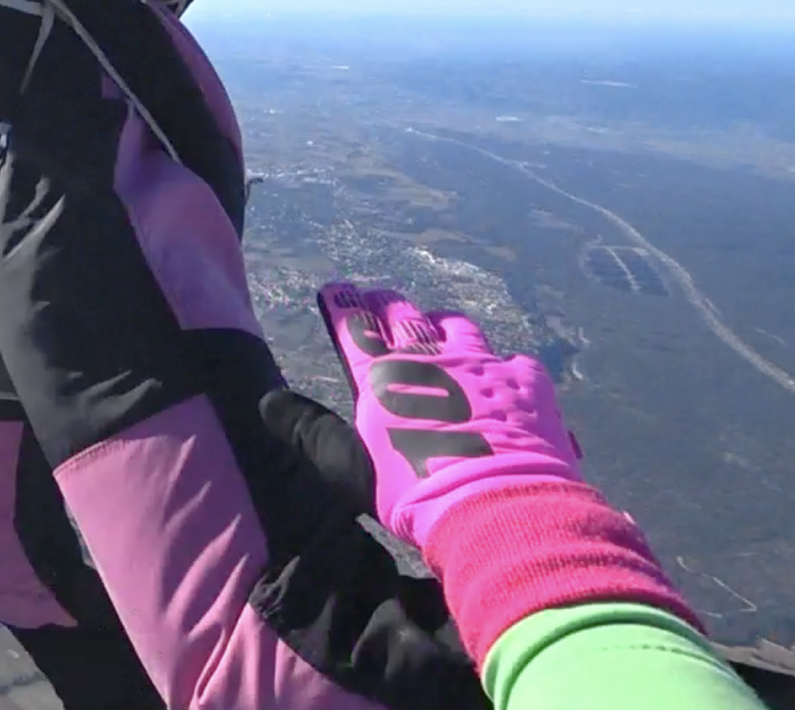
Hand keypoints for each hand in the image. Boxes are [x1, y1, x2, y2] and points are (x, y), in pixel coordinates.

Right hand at [302, 281, 583, 553]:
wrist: (498, 505)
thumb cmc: (414, 493)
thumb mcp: (349, 467)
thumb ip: (310, 431)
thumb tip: (268, 400)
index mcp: (383, 377)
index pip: (354, 328)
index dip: (343, 306)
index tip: (336, 288)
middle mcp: (429, 357)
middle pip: (403, 316)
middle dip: (387, 303)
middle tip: (379, 297)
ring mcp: (481, 363)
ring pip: (458, 327)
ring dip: (444, 325)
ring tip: (441, 327)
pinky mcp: (525, 380)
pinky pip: (513, 361)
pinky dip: (503, 366)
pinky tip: (506, 376)